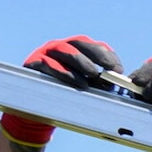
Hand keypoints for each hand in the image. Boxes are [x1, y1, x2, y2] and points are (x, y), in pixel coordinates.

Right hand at [0, 35, 123, 144]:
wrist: (33, 108)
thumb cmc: (61, 95)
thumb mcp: (82, 86)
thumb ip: (95, 82)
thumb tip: (113, 83)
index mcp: (74, 49)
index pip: (93, 45)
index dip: (107, 54)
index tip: (118, 69)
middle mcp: (60, 47)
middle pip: (80, 43)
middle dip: (97, 54)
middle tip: (110, 68)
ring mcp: (45, 53)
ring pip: (64, 50)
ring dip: (81, 61)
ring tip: (93, 74)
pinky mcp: (33, 63)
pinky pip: (49, 64)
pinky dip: (65, 73)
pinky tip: (78, 83)